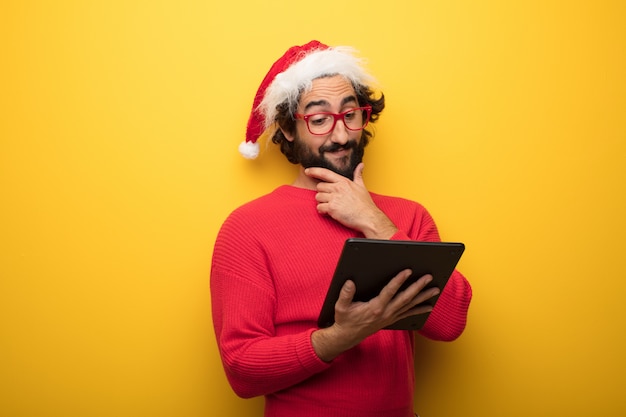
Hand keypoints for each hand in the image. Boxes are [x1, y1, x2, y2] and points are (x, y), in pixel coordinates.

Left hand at [304, 163, 397, 238]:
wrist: (368, 217)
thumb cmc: (365, 204)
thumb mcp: (362, 187)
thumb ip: (358, 175)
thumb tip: (361, 165)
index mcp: (344, 181)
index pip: (325, 173)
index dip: (314, 171)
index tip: (307, 171)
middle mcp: (338, 188)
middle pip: (319, 187)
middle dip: (322, 193)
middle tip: (331, 200)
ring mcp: (334, 198)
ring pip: (318, 197)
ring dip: (322, 203)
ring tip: (331, 207)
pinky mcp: (332, 208)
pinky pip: (319, 208)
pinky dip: (322, 211)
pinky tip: (329, 213)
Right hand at [311, 270, 439, 361]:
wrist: (348, 336)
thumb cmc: (345, 319)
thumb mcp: (341, 307)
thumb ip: (345, 294)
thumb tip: (350, 282)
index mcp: (375, 308)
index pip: (390, 291)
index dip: (399, 280)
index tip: (408, 271)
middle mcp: (386, 313)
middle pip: (406, 298)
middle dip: (418, 287)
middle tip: (428, 277)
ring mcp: (390, 317)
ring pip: (410, 305)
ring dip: (423, 297)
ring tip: (435, 289)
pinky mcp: (392, 319)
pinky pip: (408, 314)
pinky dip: (419, 309)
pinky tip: (429, 306)